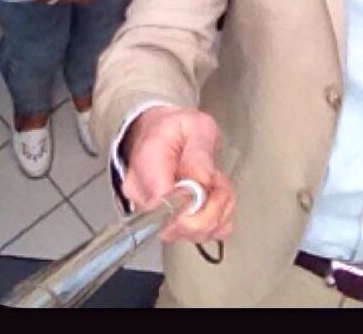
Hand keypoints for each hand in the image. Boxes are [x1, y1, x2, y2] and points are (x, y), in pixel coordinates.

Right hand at [123, 106, 234, 242]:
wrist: (161, 135)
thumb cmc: (175, 131)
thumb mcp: (195, 126)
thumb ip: (199, 152)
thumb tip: (202, 180)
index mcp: (145, 170)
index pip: (164, 207)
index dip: (194, 203)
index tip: (210, 185)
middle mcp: (144, 200)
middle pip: (180, 227)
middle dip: (212, 206)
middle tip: (218, 180)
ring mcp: (155, 217)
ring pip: (194, 234)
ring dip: (218, 210)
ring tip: (216, 183)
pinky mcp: (171, 226)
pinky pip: (202, 236)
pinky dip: (218, 219)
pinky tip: (216, 198)